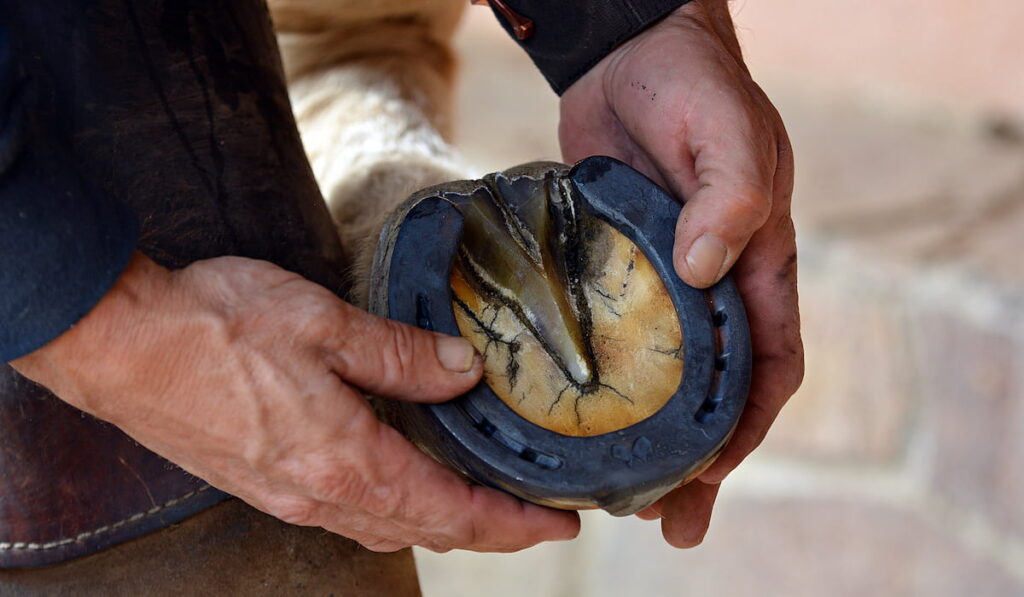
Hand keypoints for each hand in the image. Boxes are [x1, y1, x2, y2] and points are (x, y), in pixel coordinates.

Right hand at [12, 252, 579, 551]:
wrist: (119, 346)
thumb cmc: (213, 330)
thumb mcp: (324, 325)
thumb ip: (400, 355)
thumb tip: (463, 373)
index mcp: (347, 464)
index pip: (454, 511)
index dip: (515, 522)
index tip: (559, 521)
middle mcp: (321, 496)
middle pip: (428, 530)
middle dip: (491, 531)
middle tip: (536, 519)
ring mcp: (290, 496)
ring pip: (389, 527)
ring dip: (444, 525)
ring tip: (483, 509)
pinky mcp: (265, 483)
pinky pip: (349, 514)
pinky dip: (395, 511)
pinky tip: (402, 488)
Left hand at [559, 0, 802, 545]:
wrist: (628, 53)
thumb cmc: (693, 88)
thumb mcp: (727, 135)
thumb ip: (727, 199)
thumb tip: (704, 270)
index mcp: (758, 265)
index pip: (768, 364)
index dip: (747, 425)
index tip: (714, 473)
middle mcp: (711, 284)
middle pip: (713, 392)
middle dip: (697, 460)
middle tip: (665, 522)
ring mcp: (656, 281)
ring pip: (657, 377)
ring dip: (645, 438)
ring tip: (616, 498)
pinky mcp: (608, 269)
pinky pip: (606, 337)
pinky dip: (597, 384)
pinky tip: (569, 419)